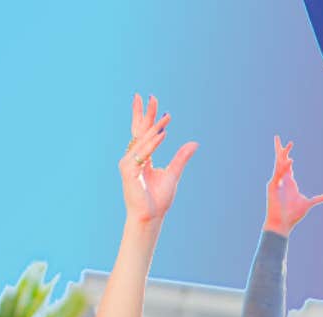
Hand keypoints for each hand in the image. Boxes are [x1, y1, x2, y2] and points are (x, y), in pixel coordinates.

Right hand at [118, 94, 197, 224]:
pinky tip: (163, 133)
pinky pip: (143, 154)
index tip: (152, 101)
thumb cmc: (159, 198)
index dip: (147, 117)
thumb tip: (193, 143)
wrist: (151, 216)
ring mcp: (129, 164)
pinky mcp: (129, 172)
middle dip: (144, 113)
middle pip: (138, 131)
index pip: (143, 132)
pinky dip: (153, 144)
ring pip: (143, 141)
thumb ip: (181, 157)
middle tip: (149, 96)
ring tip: (165, 115)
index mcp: (142, 157)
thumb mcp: (173, 173)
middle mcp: (133, 158)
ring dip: (154, 127)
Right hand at [264, 136, 322, 235]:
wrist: (283, 223)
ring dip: (283, 154)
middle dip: (280, 149)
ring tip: (289, 144)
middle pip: (280, 161)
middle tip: (277, 137)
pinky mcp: (272, 187)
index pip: (287, 165)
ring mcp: (276, 183)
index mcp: (289, 182)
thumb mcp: (309, 203)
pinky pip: (278, 174)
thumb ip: (319, 198)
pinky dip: (284, 168)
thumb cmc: (293, 215)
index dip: (287, 155)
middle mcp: (282, 180)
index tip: (289, 145)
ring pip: (279, 164)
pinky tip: (290, 161)